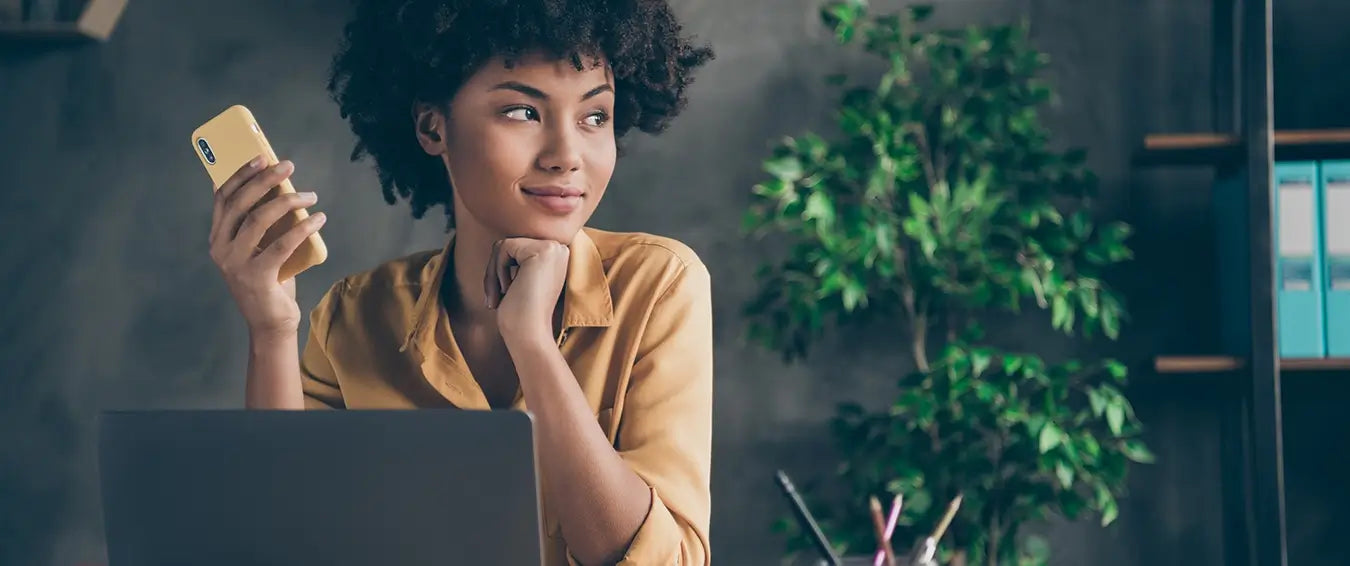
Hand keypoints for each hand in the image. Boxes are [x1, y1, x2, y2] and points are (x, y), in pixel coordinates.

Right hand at [208, 156, 326, 338]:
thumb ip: (260, 226)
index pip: (223, 198)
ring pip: (260, 219)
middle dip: (266, 180)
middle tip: (289, 166)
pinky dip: (303, 227)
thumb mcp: (258, 250)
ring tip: (311, 195)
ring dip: (289, 201)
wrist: (270, 323)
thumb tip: (281, 191)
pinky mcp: (256, 276)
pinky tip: (318, 218)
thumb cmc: (269, 281)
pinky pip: (282, 244)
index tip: (260, 157)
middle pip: (241, 203)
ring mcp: (236, 263)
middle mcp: (221, 249)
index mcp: (218, 238)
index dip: (240, 174)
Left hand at [485, 237, 569, 345]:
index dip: (501, 270)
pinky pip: (504, 247)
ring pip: (504, 245)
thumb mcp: (519, 279)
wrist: (529, 335)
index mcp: (556, 256)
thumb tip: (500, 242)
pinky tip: (507, 289)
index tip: (499, 296)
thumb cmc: (520, 314)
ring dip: (493, 272)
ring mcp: (553, 248)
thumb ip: (516, 259)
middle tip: (493, 299)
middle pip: (509, 244)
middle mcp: (558, 248)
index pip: (517, 248)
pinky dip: (497, 270)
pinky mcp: (542, 250)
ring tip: (498, 296)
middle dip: (494, 271)